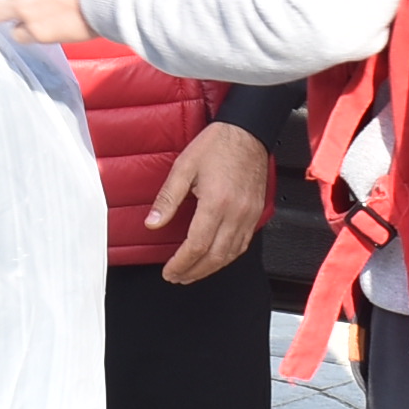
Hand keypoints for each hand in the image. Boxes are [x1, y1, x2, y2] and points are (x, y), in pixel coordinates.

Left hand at [148, 122, 275, 282]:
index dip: (181, 263)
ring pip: (230, 255)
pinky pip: (243, 244)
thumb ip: (168, 198)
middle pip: (214, 257)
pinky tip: (216, 258)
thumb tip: (153, 222)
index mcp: (216, 203)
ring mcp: (249, 215)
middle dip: (193, 271)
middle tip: (177, 277)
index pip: (196, 246)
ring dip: (210, 268)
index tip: (169, 271)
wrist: (247, 131)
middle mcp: (235, 213)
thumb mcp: (184, 167)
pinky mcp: (255, 213)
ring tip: (192, 273)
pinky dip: (227, 257)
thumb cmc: (218, 144)